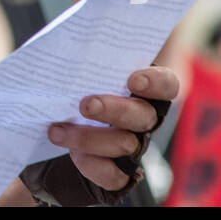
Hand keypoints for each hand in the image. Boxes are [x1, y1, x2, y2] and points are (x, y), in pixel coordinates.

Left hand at [5, 65, 179, 205]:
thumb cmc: (68, 94)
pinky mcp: (119, 175)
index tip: (133, 80)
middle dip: (114, 109)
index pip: (166, 84)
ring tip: (57, 130)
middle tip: (86, 104)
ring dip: (88, 137)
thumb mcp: (73, 74)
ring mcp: (133, 149)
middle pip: (143, 116)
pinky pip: (114, 175)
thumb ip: (78, 62)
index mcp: (140, 90)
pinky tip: (73, 155)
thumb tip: (62, 44)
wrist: (53, 138)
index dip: (156, 83)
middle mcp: (142, 120)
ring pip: (125, 144)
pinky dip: (92, 164)